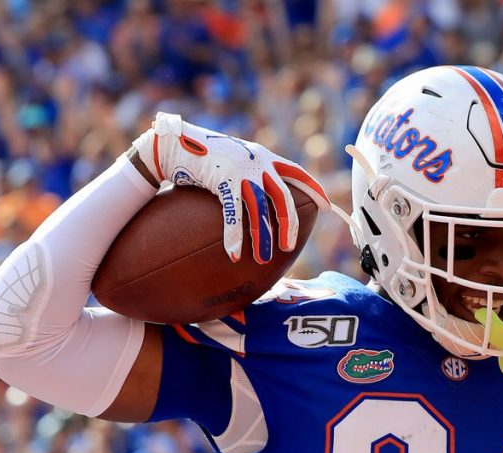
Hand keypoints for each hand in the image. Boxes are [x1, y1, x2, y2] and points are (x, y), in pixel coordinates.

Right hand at [131, 112, 329, 263]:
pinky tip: (235, 254)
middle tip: (289, 247)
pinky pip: (232, 214)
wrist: (176, 143)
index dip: (314, 188)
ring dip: (262, 237)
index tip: (327, 206)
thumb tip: (263, 196)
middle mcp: (258, 163)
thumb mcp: (236, 160)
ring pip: (260, 209)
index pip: (296, 173)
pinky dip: (233, 235)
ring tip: (262, 259)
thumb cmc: (205, 157)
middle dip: (289, 224)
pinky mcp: (223, 179)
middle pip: (284, 197)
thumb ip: (253, 174)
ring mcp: (242, 171)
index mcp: (265, 157)